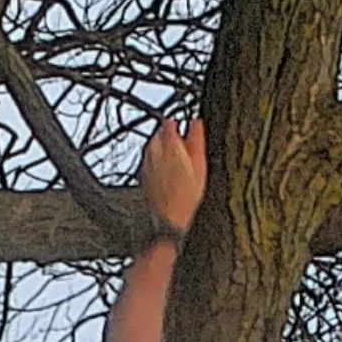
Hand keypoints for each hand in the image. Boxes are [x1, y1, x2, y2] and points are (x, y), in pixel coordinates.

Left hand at [137, 113, 207, 238]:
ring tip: (173, 157)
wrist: (167, 219)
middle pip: (157, 135)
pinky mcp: (142, 175)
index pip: (168, 125)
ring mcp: (146, 164)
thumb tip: (197, 123)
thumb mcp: (200, 167)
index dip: (175, 123)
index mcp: (170, 148)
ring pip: (151, 147)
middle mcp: (154, 153)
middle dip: (167, 135)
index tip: (181, 125)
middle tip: (179, 142)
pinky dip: (155, 160)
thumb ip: (196, 141)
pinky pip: (147, 160)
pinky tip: (164, 170)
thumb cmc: (185, 197)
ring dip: (160, 147)